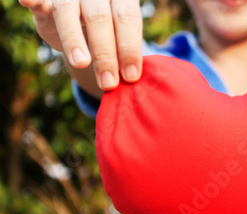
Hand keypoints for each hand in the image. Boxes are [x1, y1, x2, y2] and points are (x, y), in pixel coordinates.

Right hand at [19, 0, 142, 90]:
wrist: (81, 18)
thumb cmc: (109, 31)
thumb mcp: (120, 37)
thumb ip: (125, 50)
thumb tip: (132, 78)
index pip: (128, 17)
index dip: (129, 48)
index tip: (131, 77)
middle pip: (100, 18)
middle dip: (105, 54)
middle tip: (108, 83)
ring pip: (68, 11)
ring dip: (74, 39)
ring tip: (81, 63)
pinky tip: (27, 0)